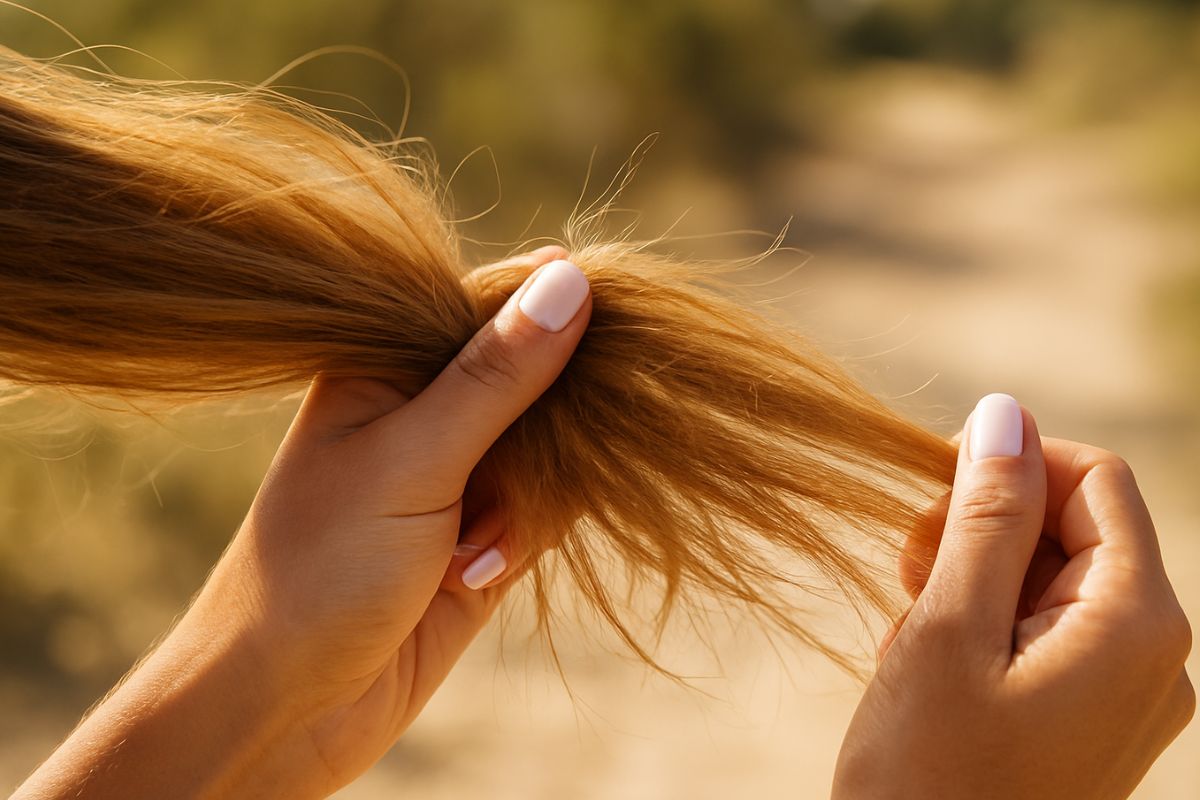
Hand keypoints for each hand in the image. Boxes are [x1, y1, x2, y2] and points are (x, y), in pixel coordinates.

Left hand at [17, 246, 590, 798]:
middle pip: (536, 374)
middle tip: (509, 476)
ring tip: (467, 553)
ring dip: (529, 500)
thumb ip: (495, 378)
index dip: (550, 307)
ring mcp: (459, 473)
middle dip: (548, 425)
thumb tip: (571, 278)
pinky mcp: (487, 532)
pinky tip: (474, 575)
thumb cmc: (320, 570)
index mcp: (387, 363)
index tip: (609, 325)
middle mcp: (427, 409)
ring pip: (552, 446)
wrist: (288, 709)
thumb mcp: (411, 461)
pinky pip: (548, 506)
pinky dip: (528, 538)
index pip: (491, 302)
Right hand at [833, 394, 1193, 798]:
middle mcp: (1154, 655)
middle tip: (906, 573)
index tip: (931, 501)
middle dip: (982, 528)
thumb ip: (988, 516)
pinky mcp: (1090, 719)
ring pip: (1051, 578)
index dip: (1010, 467)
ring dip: (972, 578)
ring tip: (910, 630)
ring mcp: (1126, 693)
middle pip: (1075, 527)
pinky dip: (982, 624)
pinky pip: (1044, 631)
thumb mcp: (948, 630)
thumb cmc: (927, 776)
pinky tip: (930, 662)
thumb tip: (1006, 411)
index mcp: (1137, 624)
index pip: (1095, 479)